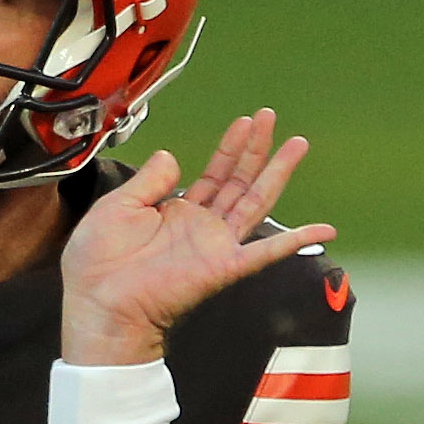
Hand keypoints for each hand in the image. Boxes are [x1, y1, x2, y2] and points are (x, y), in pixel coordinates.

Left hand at [59, 112, 334, 363]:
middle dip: (256, 149)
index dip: (230, 148)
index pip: (213, 175)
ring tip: (297, 144)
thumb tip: (171, 155)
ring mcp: (215, 246)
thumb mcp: (115, 208)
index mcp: (176, 213)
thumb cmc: (98, 266)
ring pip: (256, 202)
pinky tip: (325, 228)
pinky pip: (266, 252)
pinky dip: (296, 240)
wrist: (99, 306)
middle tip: (270, 117)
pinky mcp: (223, 267)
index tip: (245, 122)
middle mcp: (201, 228)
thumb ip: (147, 181)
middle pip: (239, 181)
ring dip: (277, 173)